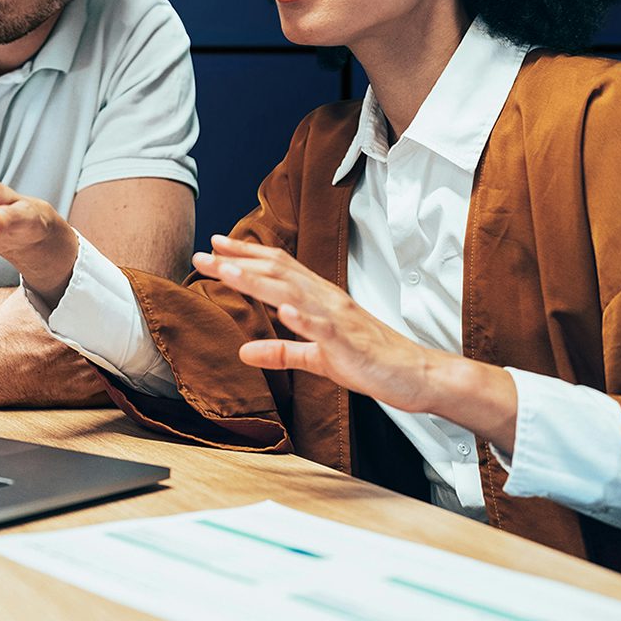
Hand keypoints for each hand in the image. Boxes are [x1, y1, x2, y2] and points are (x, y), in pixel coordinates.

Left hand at [196, 235, 508, 437]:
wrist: (418, 375)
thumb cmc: (371, 362)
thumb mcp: (317, 359)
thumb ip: (282, 352)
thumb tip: (243, 352)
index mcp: (320, 300)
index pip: (278, 269)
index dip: (245, 256)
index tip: (214, 246)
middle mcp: (327, 301)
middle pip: (278, 274)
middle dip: (238, 263)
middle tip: (202, 254)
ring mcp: (340, 319)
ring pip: (294, 294)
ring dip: (260, 282)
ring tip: (228, 271)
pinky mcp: (352, 343)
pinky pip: (326, 329)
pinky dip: (305, 319)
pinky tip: (285, 312)